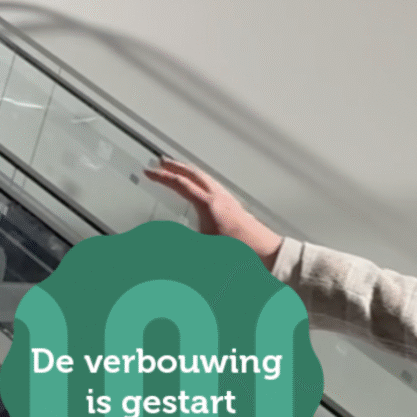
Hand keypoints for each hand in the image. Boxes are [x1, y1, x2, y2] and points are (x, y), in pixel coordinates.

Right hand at [144, 158, 282, 269]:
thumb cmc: (241, 252)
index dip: (162, 177)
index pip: (180, 184)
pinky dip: (203, 181)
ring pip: (207, 178)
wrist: (268, 254)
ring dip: (191, 172)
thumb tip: (159, 236)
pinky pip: (215, 186)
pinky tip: (203, 189)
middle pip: (195, 174)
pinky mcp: (237, 208)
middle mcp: (220, 198)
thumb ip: (180, 242)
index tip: (149, 171)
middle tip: (162, 162)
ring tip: (180, 171)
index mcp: (208, 204)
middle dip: (177, 166)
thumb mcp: (204, 248)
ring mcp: (230, 201)